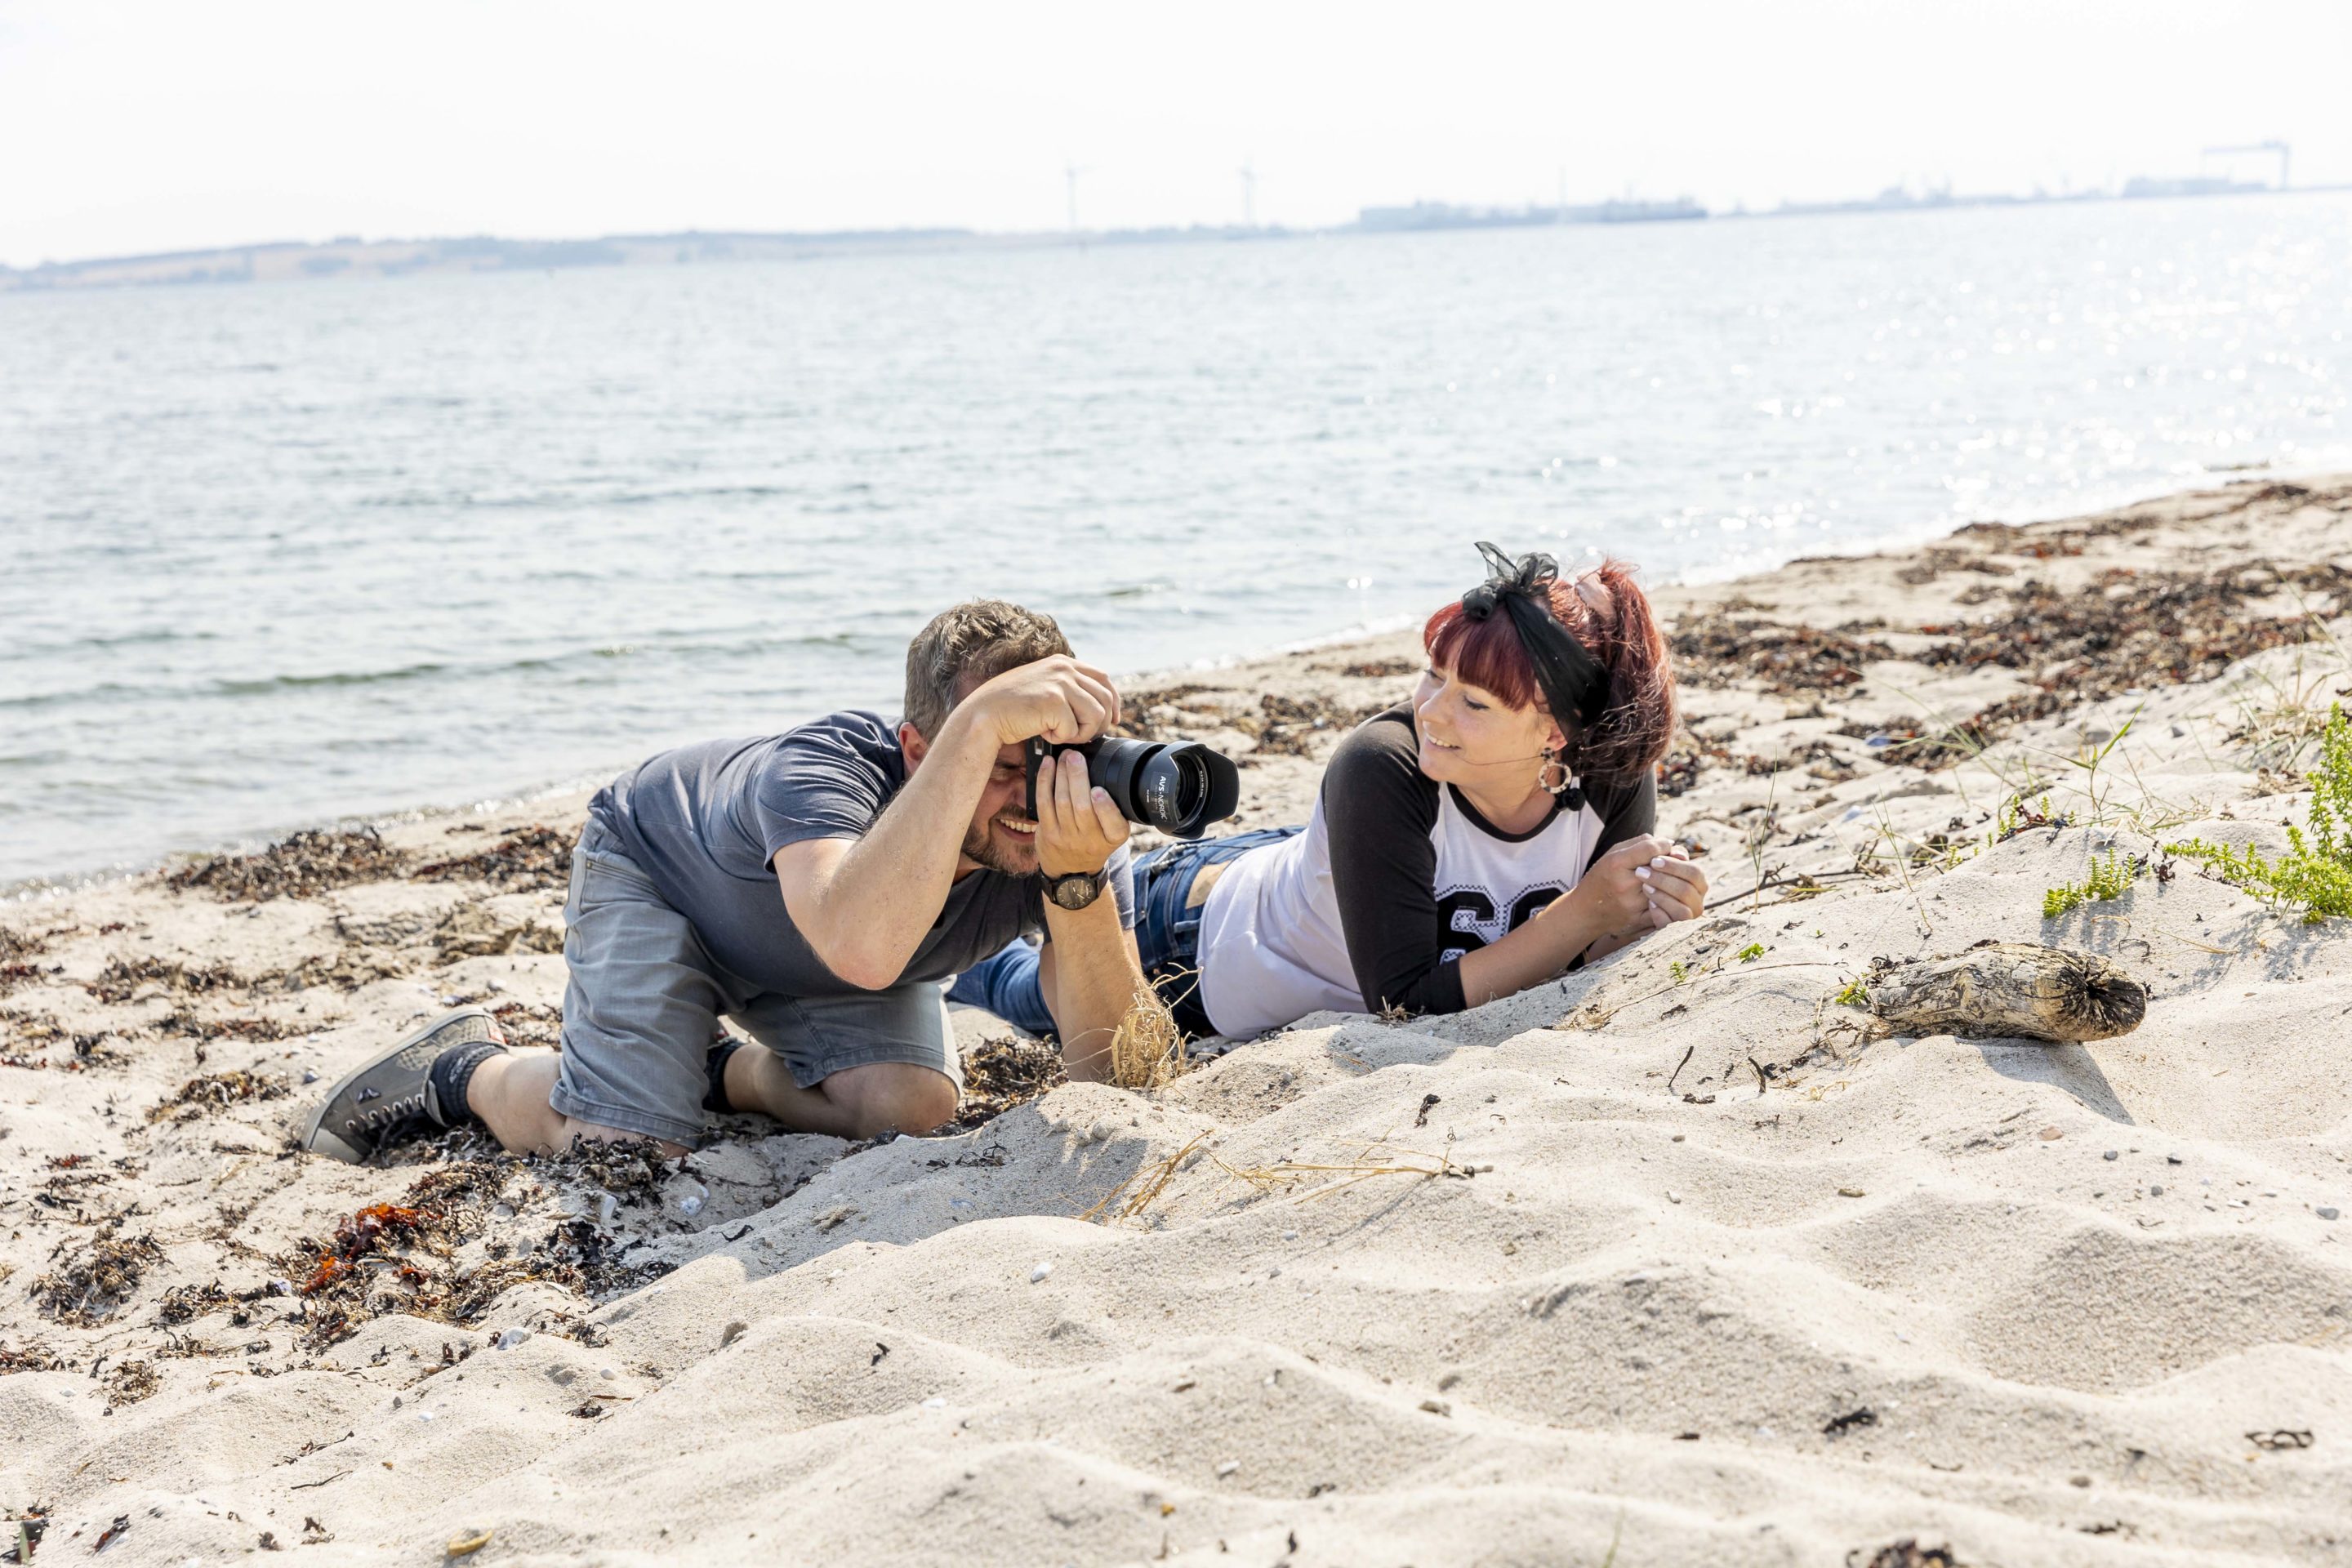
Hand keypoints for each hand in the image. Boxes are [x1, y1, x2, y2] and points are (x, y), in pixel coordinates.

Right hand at [965, 656, 1121, 748]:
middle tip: (1081, 736)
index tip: (1114, 720)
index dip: (1114, 701)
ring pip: (1097, 715)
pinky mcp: (1054, 701)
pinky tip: (1043, 732)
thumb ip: (1067, 689)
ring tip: (1059, 734)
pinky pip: (1075, 729)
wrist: (984, 715)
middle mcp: (1064, 668)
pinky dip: (1061, 737)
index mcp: (1063, 663)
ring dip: (1082, 732)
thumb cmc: (1011, 708)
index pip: (1104, 678)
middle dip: (1100, 724)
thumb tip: (1099, 707)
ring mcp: (1060, 682)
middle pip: (1105, 699)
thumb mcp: (1043, 688)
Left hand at [1035, 749, 1129, 876]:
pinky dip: (1045, 782)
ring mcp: (1067, 838)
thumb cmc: (1094, 840)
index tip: (1098, 790)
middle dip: (1077, 778)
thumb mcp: (1112, 831)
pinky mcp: (1048, 833)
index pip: (1114, 825)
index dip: (1105, 807)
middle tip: (1075, 756)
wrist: (1072, 869)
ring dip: (1061, 775)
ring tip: (1063, 757)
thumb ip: (1113, 808)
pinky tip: (1048, 766)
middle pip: (1082, 807)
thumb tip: (1102, 765)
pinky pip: (1044, 803)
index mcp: (1113, 837)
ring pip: (1062, 802)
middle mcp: (1091, 840)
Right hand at [1575, 835, 1703, 935]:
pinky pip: (1665, 908)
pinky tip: (1666, 894)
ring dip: (1673, 881)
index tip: (1666, 845)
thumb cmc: (1601, 878)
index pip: (1650, 849)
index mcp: (1616, 864)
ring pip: (1667, 888)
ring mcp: (1632, 905)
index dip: (1663, 844)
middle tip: (1675, 859)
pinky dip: (1669, 899)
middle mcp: (1624, 884)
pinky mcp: (1639, 920)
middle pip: (1661, 868)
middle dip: (1672, 862)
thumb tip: (1668, 843)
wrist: (1585, 913)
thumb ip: (1639, 844)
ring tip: (1672, 876)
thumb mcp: (1612, 855)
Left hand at [1633, 843, 1706, 929]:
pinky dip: (1660, 914)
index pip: (1694, 872)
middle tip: (1642, 873)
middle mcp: (1696, 900)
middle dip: (1665, 880)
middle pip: (1688, 889)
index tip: (1653, 861)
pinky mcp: (1672, 929)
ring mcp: (1687, 918)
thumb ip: (1665, 854)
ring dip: (1662, 895)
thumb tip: (1674, 848)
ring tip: (1644, 887)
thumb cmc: (1643, 878)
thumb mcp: (1652, 863)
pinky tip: (1649, 904)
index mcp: (1696, 882)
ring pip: (1683, 910)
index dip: (1675, 866)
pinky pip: (1670, 924)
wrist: (1622, 904)